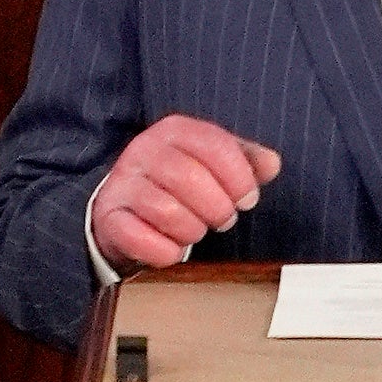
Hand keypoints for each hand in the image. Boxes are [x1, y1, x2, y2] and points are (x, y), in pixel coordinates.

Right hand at [88, 115, 283, 271]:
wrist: (125, 208)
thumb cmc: (179, 184)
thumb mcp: (212, 164)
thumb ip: (245, 160)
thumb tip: (272, 164)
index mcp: (174, 130)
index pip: (214, 144)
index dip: (239, 176)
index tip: (249, 200)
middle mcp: (144, 149)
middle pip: (190, 177)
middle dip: (217, 207)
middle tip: (225, 220)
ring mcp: (123, 182)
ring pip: (167, 210)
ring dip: (192, 230)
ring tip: (197, 231)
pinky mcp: (109, 216)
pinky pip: (140, 238)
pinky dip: (164, 252)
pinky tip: (174, 251)